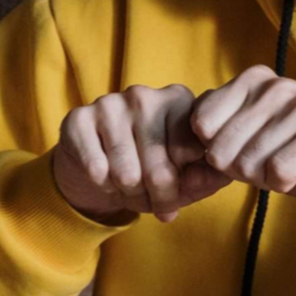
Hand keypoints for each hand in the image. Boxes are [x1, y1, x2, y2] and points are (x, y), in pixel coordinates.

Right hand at [53, 84, 231, 223]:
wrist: (97, 168)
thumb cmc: (149, 169)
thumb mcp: (184, 176)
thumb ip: (207, 177)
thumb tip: (216, 176)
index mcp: (178, 99)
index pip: (188, 154)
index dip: (183, 186)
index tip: (178, 191)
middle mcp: (144, 95)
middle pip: (159, 169)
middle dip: (157, 197)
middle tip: (152, 200)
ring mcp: (109, 103)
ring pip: (127, 174)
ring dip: (129, 193)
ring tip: (128, 186)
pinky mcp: (78, 119)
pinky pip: (97, 170)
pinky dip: (102, 184)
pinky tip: (104, 176)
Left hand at [189, 65, 295, 216]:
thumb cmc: (283, 157)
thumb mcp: (239, 145)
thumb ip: (209, 139)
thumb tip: (185, 147)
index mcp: (253, 79)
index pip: (202, 120)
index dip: (212, 150)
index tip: (236, 153)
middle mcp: (278, 84)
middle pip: (222, 145)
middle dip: (236, 169)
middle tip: (262, 166)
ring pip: (248, 161)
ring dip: (262, 178)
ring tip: (282, 168)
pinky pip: (278, 169)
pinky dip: (282, 182)